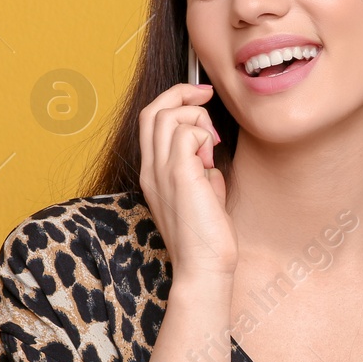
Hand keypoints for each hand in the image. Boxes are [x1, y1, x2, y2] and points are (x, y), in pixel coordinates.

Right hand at [138, 82, 235, 277]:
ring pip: (168, 115)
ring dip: (197, 119)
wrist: (204, 268)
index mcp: (153, 174)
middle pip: (152, 110)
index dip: (174, 101)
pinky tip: (212, 161)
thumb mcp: (203, 195)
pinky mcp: (179, 176)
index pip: (150, 121)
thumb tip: (211, 157)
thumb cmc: (207, 238)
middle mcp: (151, 170)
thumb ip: (202, 171)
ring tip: (212, 147)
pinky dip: (204, 137)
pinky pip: (187, 133)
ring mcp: (161, 172)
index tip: (201, 99)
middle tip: (208, 97)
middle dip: (182, 93)